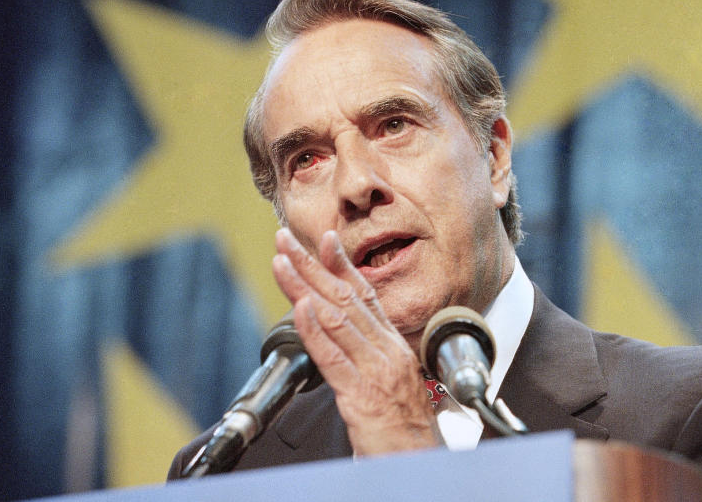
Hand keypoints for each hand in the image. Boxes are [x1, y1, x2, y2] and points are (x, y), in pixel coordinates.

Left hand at [271, 228, 442, 455]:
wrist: (419, 463)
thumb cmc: (404, 431)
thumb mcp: (391, 383)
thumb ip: (370, 356)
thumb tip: (343, 334)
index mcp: (391, 346)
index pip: (365, 295)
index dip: (342, 264)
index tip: (323, 239)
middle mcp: (385, 351)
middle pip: (345, 298)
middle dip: (312, 265)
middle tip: (285, 239)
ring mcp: (375, 370)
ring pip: (335, 319)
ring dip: (305, 287)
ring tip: (282, 263)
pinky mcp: (361, 395)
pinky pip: (334, 358)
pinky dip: (315, 330)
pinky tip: (301, 309)